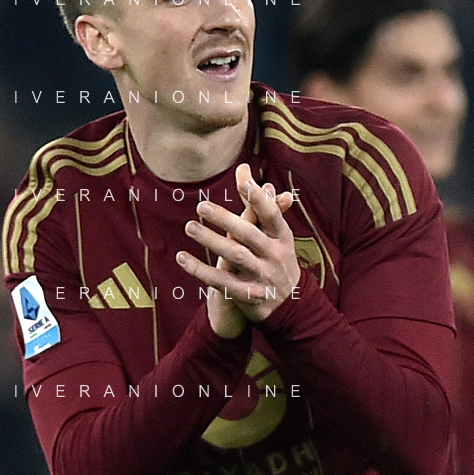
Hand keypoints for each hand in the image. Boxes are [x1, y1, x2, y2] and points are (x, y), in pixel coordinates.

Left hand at [177, 164, 297, 328]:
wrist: (291, 305)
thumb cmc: (276, 258)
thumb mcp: (276, 234)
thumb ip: (258, 203)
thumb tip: (244, 169)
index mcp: (282, 237)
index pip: (271, 214)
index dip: (258, 198)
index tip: (242, 180)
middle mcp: (274, 255)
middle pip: (248, 235)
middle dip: (225, 219)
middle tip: (200, 206)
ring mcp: (263, 276)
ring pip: (235, 256)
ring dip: (211, 241)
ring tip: (189, 227)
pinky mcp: (249, 296)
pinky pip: (222, 282)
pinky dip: (201, 270)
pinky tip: (183, 258)